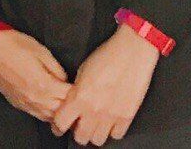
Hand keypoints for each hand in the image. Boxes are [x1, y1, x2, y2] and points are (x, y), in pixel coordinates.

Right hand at [0, 28, 69, 122]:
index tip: (81, 87)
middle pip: (60, 111)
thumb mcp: (42, 52)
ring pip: (49, 117)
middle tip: (74, 95)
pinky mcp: (17, 103)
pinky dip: (46, 113)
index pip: (68, 97)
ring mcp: (25, 103)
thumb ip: (57, 69)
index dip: (76, 92)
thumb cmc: (16, 45)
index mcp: (44, 84)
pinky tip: (50, 105)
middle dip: (69, 104)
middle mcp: (35, 98)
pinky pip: (37, 115)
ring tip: (63, 102)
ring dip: (58, 111)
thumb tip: (64, 81)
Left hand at [51, 24, 159, 144]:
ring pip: (98, 140)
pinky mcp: (127, 116)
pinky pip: (116, 135)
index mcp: (80, 96)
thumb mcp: (82, 70)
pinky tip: (110, 120)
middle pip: (80, 138)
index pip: (61, 123)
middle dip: (77, 132)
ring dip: (95, 133)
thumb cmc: (108, 56)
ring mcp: (111, 115)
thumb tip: (72, 103)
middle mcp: (94, 110)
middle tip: (79, 124)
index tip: (60, 124)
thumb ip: (76, 90)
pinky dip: (112, 130)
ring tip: (95, 123)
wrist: (132, 52)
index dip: (58, 124)